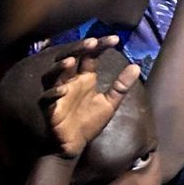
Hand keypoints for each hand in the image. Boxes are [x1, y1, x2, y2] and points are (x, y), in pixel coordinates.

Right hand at [38, 38, 140, 159]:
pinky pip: (47, 98)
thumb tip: (136, 66)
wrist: (74, 145)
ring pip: (52, 75)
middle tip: (91, 42)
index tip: (115, 39)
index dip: (100, 46)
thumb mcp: (109, 103)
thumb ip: (121, 86)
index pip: (90, 56)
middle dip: (78, 49)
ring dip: (60, 67)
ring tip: (71, 61)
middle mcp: (70, 82)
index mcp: (84, 78)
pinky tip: (62, 89)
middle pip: (69, 58)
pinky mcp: (49, 109)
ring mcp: (57, 94)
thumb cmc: (89, 123)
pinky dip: (53, 93)